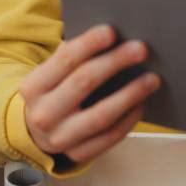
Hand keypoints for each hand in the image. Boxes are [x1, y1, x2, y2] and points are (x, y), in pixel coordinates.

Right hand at [20, 24, 160, 164]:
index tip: (112, 31)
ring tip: (152, 79)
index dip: (89, 44)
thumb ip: (73, 57)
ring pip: (101, 115)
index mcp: (33, 87)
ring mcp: (60, 138)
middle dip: (115, 62)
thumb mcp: (51, 74)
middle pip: (83, 82)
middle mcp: (43, 114)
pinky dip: (129, 118)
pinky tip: (142, 103)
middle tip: (140, 49)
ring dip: (130, 94)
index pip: (64, 60)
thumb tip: (112, 38)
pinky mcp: (78, 154)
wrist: (37, 131)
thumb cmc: (53, 91)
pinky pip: (110, 136)